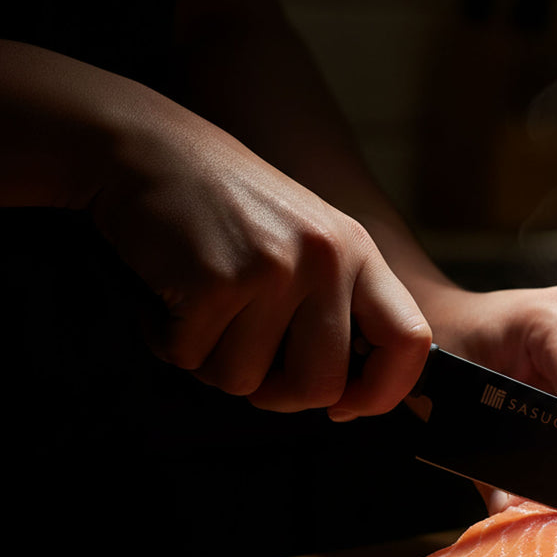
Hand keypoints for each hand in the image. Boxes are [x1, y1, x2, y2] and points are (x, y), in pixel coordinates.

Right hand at [89, 109, 430, 415]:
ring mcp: (274, 268)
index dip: (382, 393)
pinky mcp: (216, 280)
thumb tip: (346, 399)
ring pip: (244, 381)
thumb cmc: (226, 210)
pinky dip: (170, 341)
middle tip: (244, 357)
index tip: (343, 406)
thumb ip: (335, 309)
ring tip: (201, 304)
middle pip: (320, 387)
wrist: (147, 151)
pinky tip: (170, 294)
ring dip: (210, 360)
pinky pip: (193, 360)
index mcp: (358, 253)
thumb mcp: (306, 242)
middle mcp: (326, 259)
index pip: (410, 341)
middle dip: (274, 394)